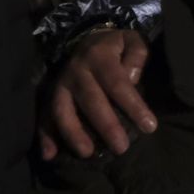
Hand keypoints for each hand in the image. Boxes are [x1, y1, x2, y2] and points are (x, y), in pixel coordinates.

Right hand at [38, 27, 155, 159]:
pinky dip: (45, 136)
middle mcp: (76, 71)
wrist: (85, 38)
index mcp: (99, 57)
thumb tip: (132, 78)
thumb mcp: (132, 40)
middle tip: (121, 147)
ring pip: (62, 109)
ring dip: (73, 133)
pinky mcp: (50, 95)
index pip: (117, 83)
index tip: (149, 126)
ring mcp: (60, 84)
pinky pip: (44, 115)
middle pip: (91, 100)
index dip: (133, 105)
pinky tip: (49, 155)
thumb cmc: (115, 46)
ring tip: (87, 153)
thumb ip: (137, 56)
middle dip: (106, 125)